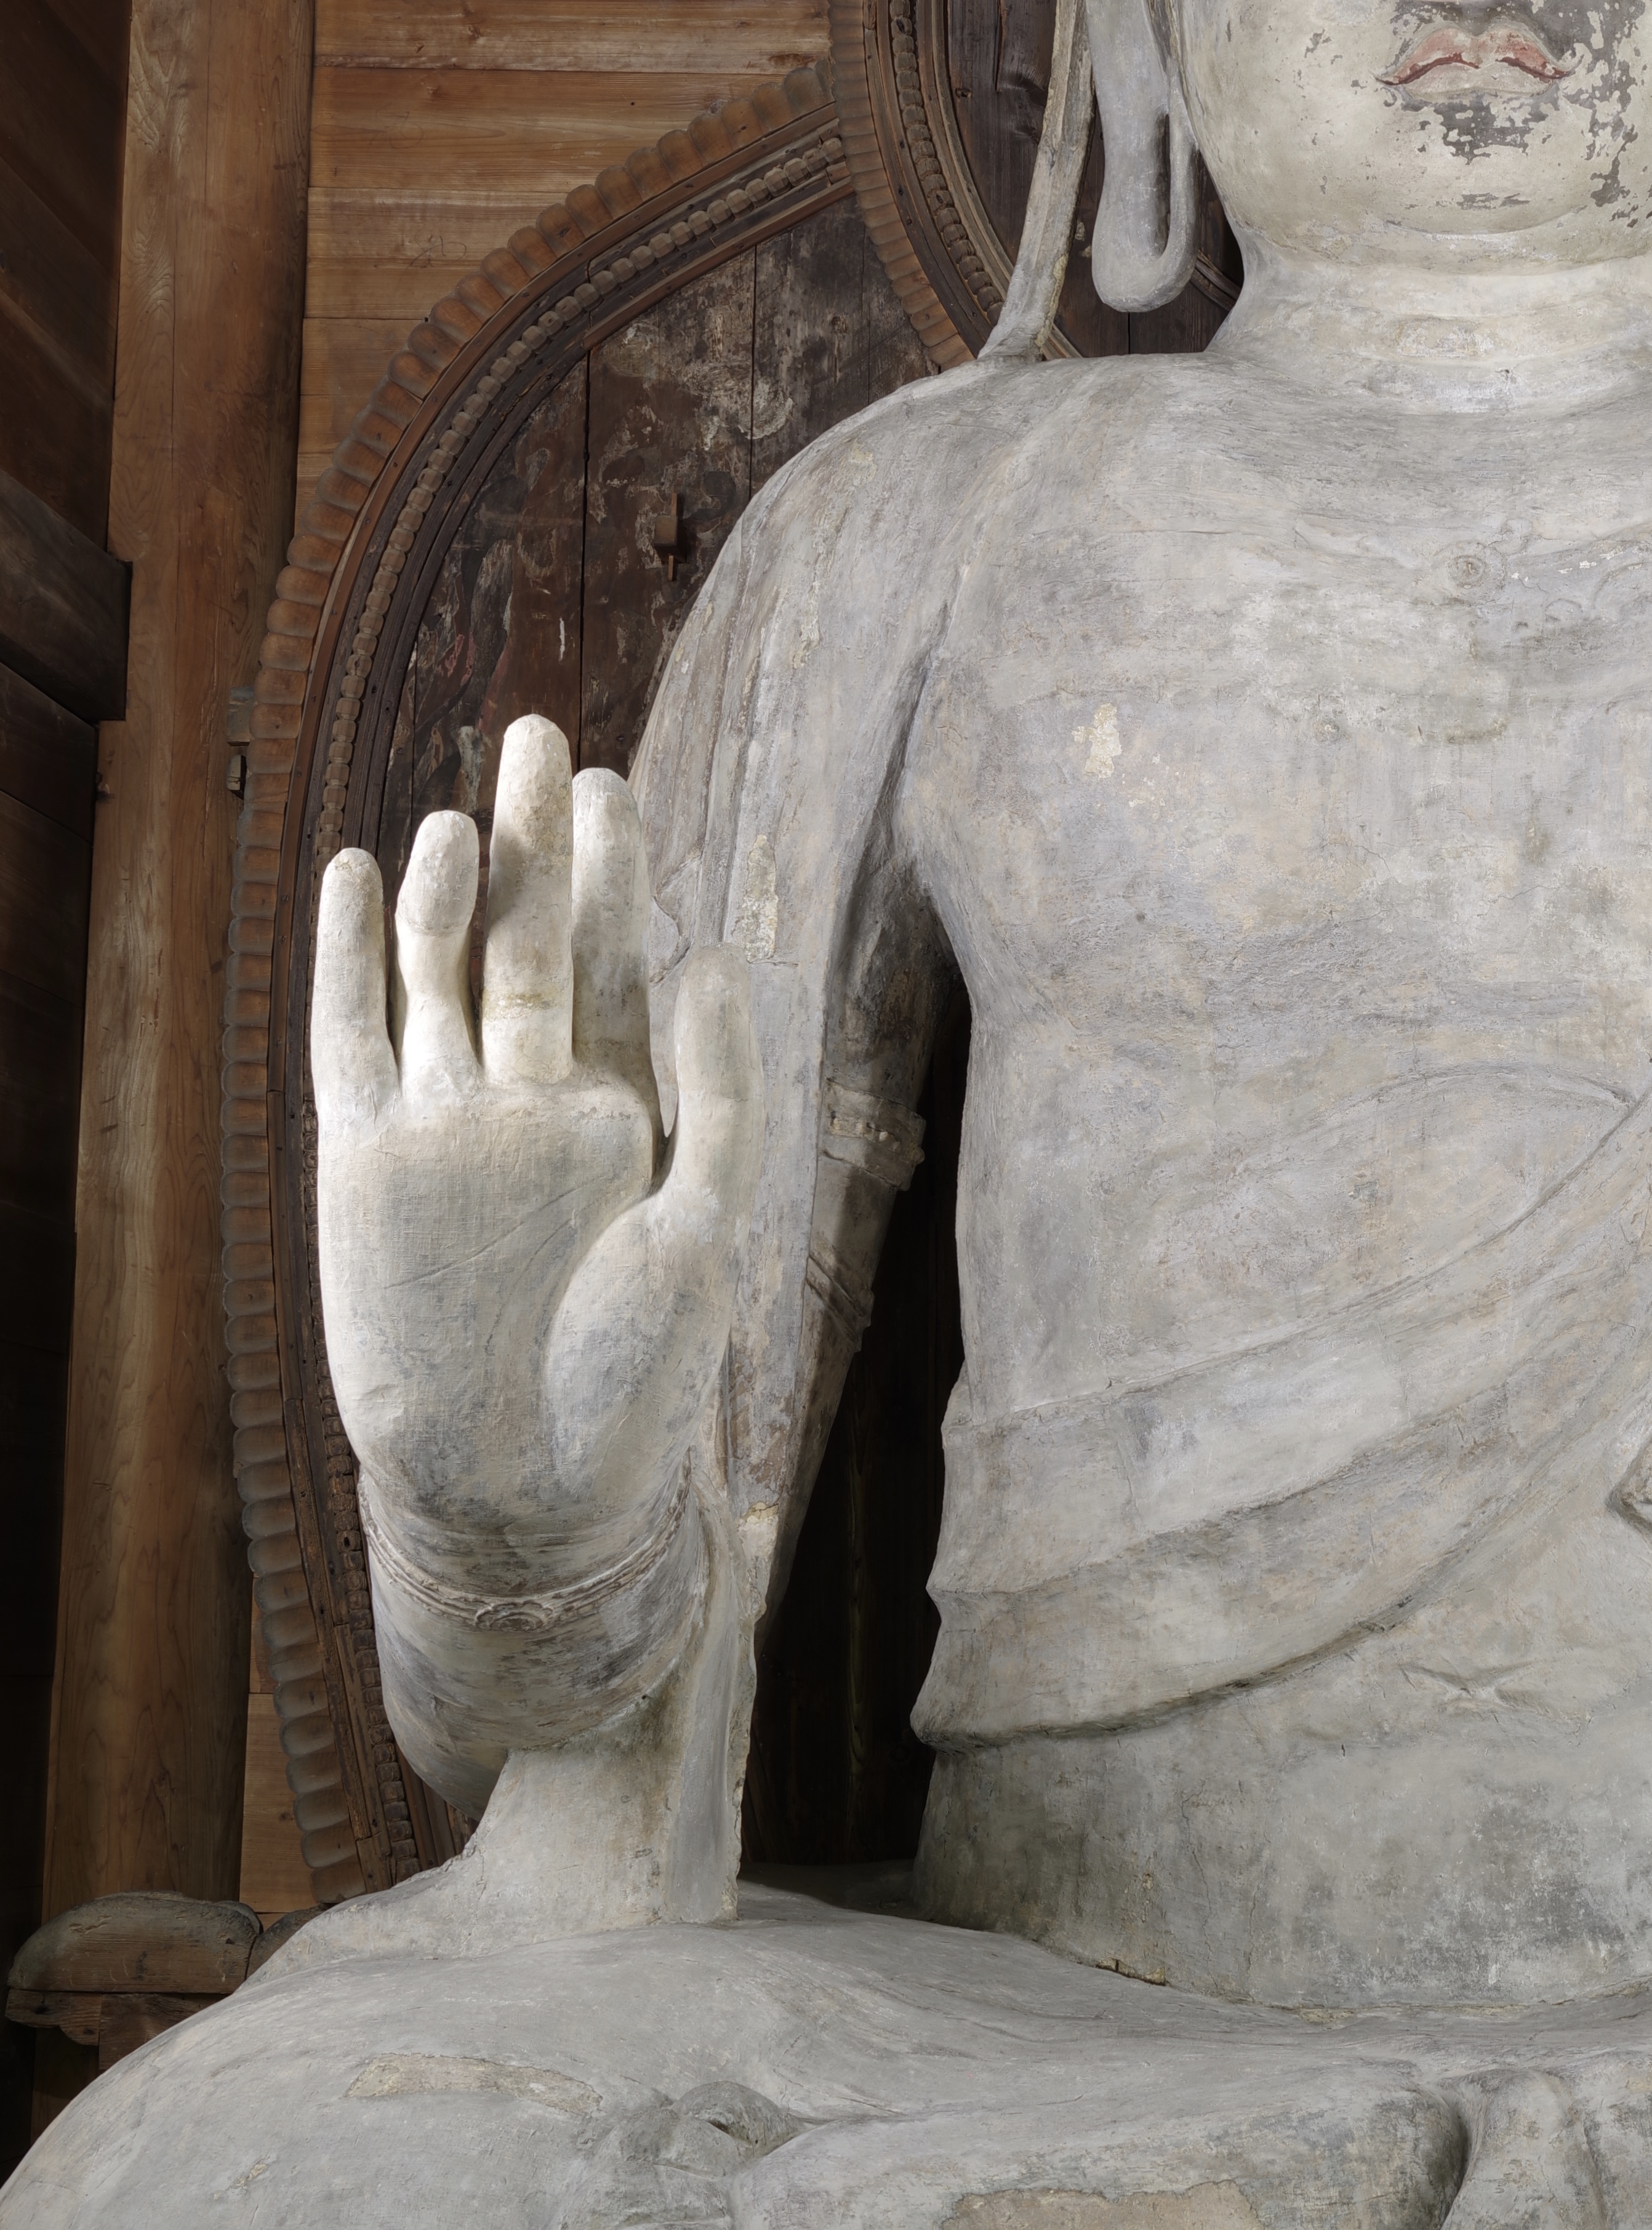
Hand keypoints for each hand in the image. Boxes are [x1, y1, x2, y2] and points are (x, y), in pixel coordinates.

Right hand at [312, 715, 759, 1634]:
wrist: (520, 1490)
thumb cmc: (634, 1386)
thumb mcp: (708, 1230)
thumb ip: (721, 1092)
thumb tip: (715, 950)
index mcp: (619, 1111)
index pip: (617, 962)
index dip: (615, 872)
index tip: (615, 784)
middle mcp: (530, 1102)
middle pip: (532, 941)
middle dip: (538, 846)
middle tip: (543, 739)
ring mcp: (446, 1124)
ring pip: (444, 969)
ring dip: (453, 881)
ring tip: (465, 798)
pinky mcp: (368, 1159)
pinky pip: (353, 1032)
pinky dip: (354, 955)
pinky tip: (358, 872)